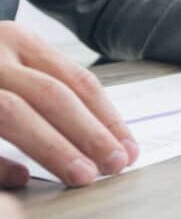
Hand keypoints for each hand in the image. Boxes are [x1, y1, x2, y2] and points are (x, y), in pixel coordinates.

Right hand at [0, 24, 138, 187]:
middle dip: (89, 133)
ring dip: (52, 148)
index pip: (76, 80)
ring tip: (83, 176)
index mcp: (17, 40)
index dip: (108, 118)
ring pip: (13, 112)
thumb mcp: (13, 68)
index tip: (129, 150)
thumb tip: (107, 142)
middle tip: (115, 167)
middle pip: (51, 94)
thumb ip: (48, 94)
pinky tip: (20, 178)